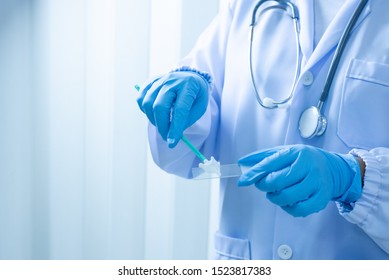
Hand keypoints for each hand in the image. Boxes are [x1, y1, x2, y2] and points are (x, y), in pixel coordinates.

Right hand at [137, 71, 208, 147]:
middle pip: (159, 106)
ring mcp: (159, 79)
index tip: (172, 143)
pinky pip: (141, 98)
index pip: (180, 110)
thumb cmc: (196, 95)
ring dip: (153, 120)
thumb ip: (186, 120)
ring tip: (162, 124)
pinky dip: (145, 110)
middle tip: (167, 137)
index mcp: (188, 85)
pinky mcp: (150, 82)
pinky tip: (154, 114)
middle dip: (162, 127)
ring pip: (147, 103)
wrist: (190, 77)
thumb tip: (172, 134)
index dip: (175, 128)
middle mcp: (172, 80)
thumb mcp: (199, 107)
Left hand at [238, 144, 361, 216]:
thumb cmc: (303, 160)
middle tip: (264, 185)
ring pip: (287, 197)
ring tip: (276, 192)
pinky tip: (288, 201)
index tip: (243, 181)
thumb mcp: (284, 152)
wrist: (332, 169)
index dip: (254, 173)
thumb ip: (263, 157)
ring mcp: (317, 183)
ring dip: (275, 198)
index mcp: (296, 153)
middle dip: (265, 186)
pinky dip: (288, 208)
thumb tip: (242, 163)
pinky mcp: (321, 198)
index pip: (270, 163)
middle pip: (278, 182)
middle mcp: (308, 167)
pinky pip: (299, 209)